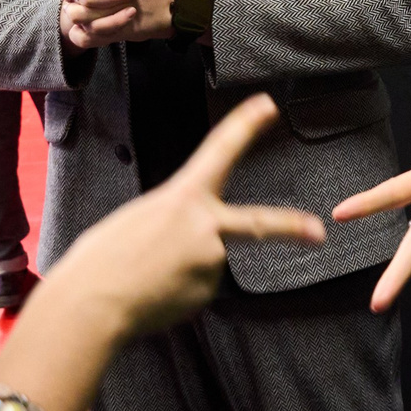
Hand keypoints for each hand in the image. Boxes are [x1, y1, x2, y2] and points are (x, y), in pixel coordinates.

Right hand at [39, 95, 323, 337]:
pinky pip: (196, 288)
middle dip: (291, 228)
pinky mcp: (205, 294)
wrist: (92, 304)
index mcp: (182, 196)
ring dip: (181, 270)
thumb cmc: (101, 259)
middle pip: (258, 223)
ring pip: (205, 264)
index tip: (267, 106)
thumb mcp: (138, 219)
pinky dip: (177, 290)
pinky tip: (152, 293)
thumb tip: (188, 244)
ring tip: (146, 276)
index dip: (245, 125)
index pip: (220, 150)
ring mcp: (210, 264)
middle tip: (317, 232)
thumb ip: (173, 222)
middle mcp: (206, 227)